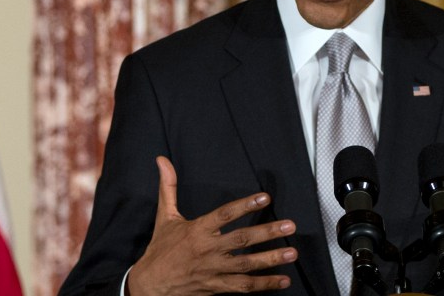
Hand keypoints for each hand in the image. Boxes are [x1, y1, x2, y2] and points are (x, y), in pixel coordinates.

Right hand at [126, 156, 297, 294]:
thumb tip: (162, 160)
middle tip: (289, 226)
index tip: (264, 198)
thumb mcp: (164, 215)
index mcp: (197, 230)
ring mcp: (213, 270)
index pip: (224, 215)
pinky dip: (264, 284)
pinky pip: (243, 287)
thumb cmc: (160, 249)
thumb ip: (168, 187)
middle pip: (241, 240)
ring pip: (246, 265)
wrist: (151, 284)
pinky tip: (282, 280)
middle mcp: (207, 250)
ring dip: (271, 259)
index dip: (245, 205)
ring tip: (292, 253)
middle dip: (267, 233)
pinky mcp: (217, 287)